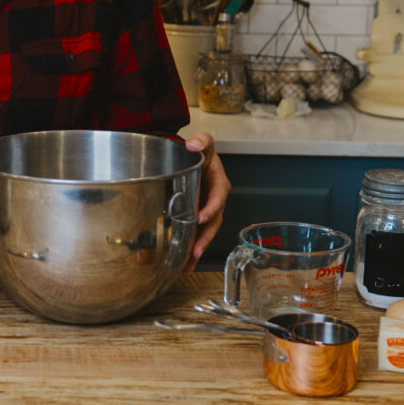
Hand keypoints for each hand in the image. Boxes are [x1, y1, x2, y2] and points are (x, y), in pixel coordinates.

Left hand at [183, 131, 229, 270]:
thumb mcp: (203, 143)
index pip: (218, 197)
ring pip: (205, 232)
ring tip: (188, 262)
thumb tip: (193, 145)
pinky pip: (196, 233)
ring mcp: (206, 210)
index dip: (211, 208)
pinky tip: (183, 262)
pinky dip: (191, 247)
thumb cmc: (201, 152)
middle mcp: (215, 200)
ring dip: (198, 247)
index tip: (201, 217)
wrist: (191, 157)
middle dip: (205, 237)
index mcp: (220, 183)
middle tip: (195, 250)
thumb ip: (201, 141)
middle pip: (213, 222)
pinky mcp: (197, 217)